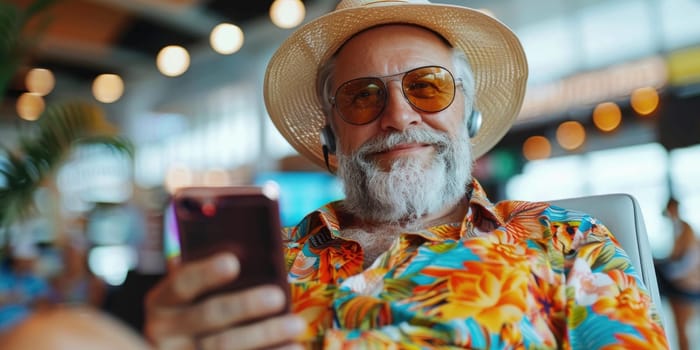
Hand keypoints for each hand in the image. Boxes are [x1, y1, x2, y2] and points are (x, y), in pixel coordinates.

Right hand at [144, 252, 306, 349]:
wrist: (185, 348)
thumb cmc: (200, 311)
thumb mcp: (195, 296)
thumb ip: (214, 280)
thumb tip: (255, 259)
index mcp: (162, 302)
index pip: (181, 284)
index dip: (206, 273)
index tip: (233, 262)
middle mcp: (163, 332)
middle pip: (209, 315)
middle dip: (246, 305)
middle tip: (278, 297)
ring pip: (225, 347)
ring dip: (265, 334)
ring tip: (296, 324)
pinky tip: (293, 348)